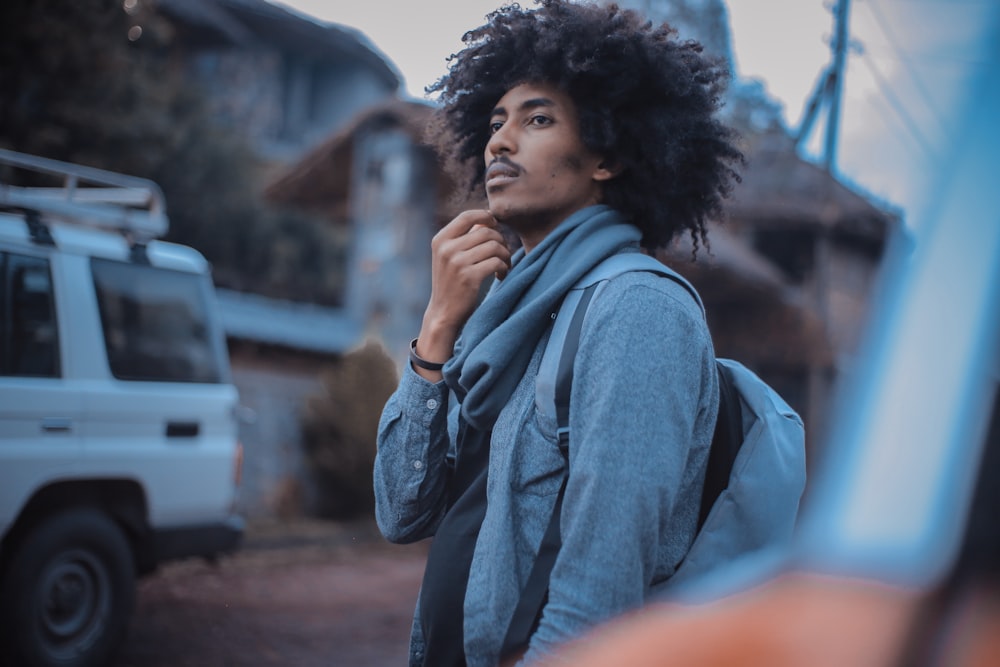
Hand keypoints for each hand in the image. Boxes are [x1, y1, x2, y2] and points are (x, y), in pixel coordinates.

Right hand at [412, 210, 510, 377]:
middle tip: (503, 253)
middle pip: (486, 231)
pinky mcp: (469, 277)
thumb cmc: (451, 283)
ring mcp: (457, 262)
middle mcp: (446, 249)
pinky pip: (497, 262)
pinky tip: (501, 275)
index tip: (496, 226)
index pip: (467, 216)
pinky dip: (504, 267)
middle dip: (500, 241)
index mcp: (440, 240)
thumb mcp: (449, 257)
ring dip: (505, 255)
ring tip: (504, 265)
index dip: (486, 216)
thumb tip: (488, 219)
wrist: (443, 313)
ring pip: (494, 246)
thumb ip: (463, 238)